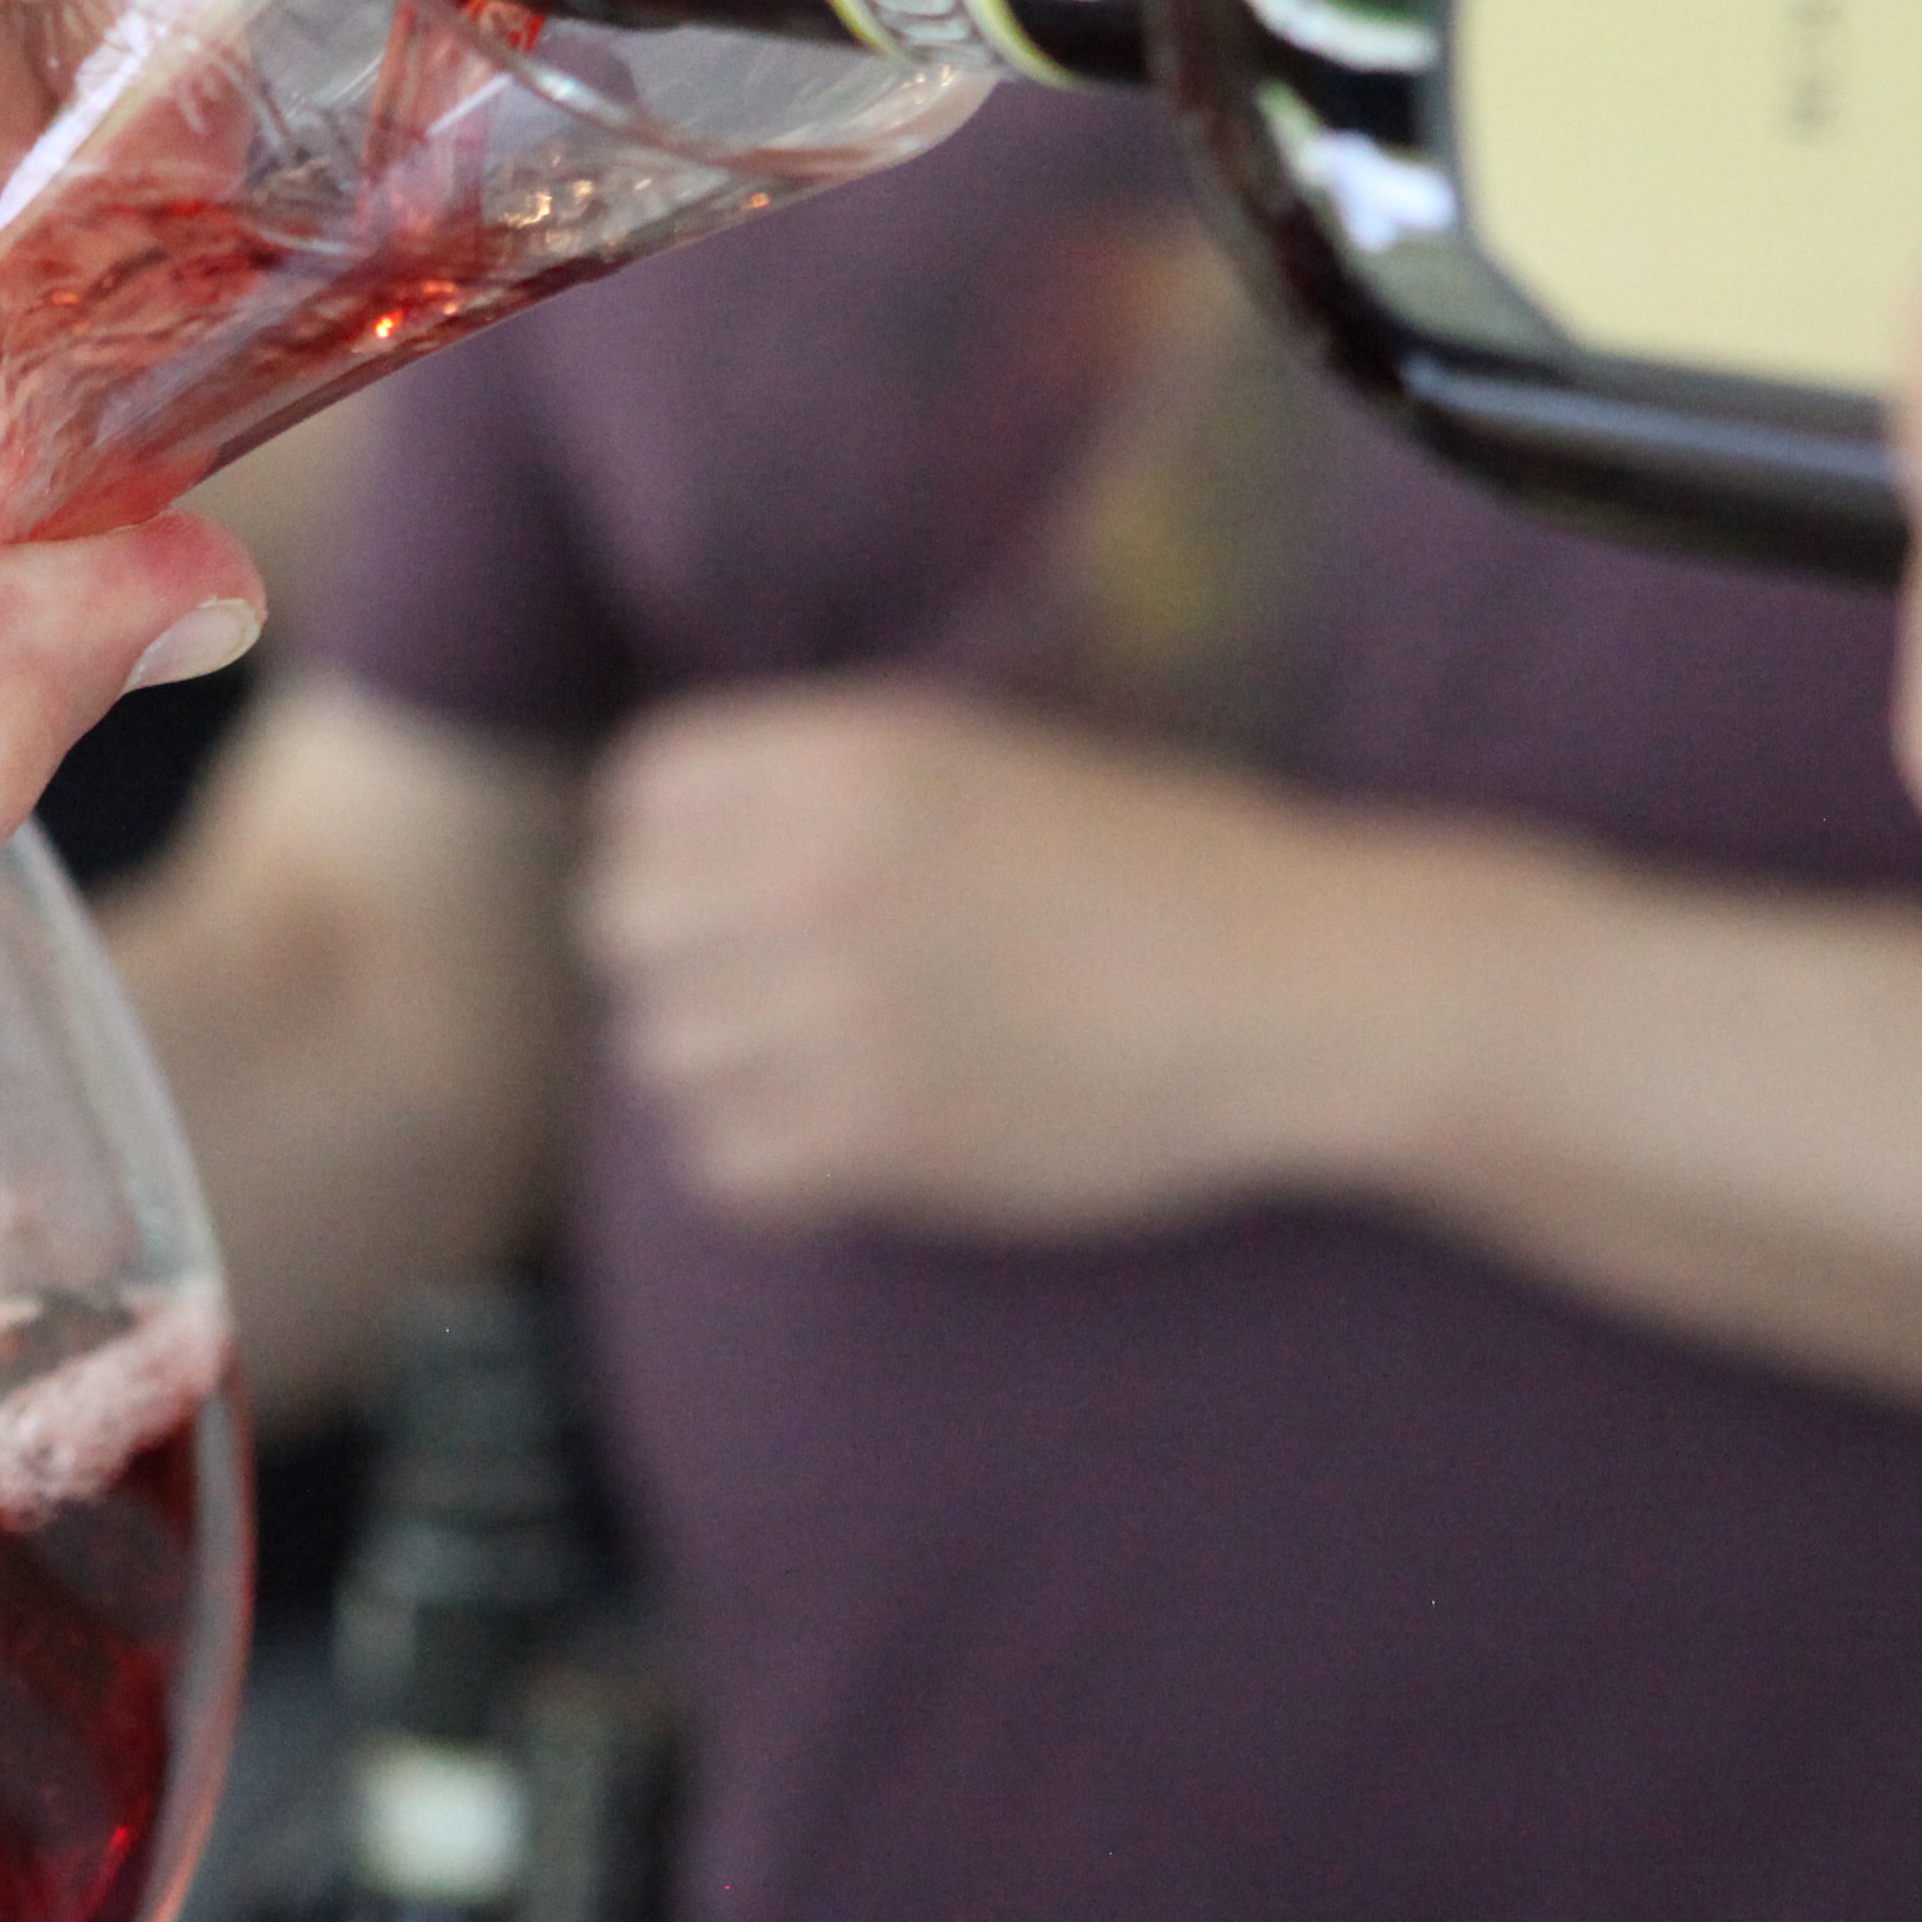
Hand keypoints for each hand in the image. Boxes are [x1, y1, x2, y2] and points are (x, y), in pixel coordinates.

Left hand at [575, 682, 1431, 1237]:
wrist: (1297, 992)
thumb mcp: (981, 758)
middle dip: (684, 960)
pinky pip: (724, 1166)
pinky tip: (844, 1149)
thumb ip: (829, 786)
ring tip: (816, 1074)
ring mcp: (840, 1008)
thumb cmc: (1165, 870)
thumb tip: (683, 848)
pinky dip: (768, 1167)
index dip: (670, 848)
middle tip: (769, 996)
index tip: (726, 892)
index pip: (640, 794)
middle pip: (624, 926)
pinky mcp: (876, 1139)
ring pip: (661, 1055)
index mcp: (848, 754)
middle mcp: (820, 870)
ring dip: (723, 1070)